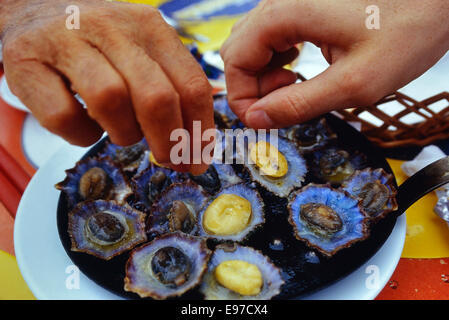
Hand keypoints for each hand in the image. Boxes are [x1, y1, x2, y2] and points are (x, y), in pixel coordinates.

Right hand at [0, 0, 213, 173]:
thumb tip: (194, 147)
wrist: (35, 10)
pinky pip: (64, 116)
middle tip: (167, 160)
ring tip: (120, 133)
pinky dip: (81, 135)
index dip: (200, 130)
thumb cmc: (100, 44)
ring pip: (111, 101)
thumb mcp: (141, 52)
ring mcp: (66, 41)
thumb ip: (170, 89)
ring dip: (123, 133)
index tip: (197, 160)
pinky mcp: (27, 62)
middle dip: (168, 141)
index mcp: (150, 27)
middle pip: (156, 96)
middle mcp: (111, 28)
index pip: (191, 84)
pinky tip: (84, 127)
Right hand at [221, 0, 448, 128]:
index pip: (234, 61)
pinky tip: (299, 66)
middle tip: (282, 103)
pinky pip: (272, 34)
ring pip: (252, 43)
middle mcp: (280, 1)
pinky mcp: (304, 4)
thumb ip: (299, 104)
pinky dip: (275, 58)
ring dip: (263, 73)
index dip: (241, 98)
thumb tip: (258, 119)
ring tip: (295, 85)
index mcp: (285, 13)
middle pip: (238, 50)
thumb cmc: (408, 32)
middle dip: (251, 86)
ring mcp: (291, 0)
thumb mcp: (354, 83)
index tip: (262, 121)